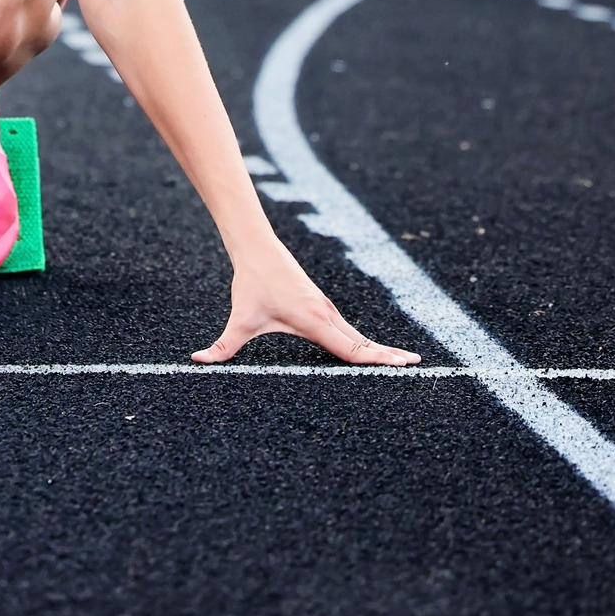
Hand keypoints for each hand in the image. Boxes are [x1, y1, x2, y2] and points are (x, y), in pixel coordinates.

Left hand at [193, 232, 421, 365]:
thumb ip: (222, 346)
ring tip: (404, 362)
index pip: (352, 348)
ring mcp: (326, 310)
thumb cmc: (251, 284)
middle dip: (389, 356)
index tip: (403, 366)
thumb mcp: (240, 320)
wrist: (258, 248)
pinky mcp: (321, 306)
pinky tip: (372, 350)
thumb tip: (196, 361)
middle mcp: (327, 315)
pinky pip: (348, 329)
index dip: (378, 360)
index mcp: (315, 322)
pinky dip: (364, 341)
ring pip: (357, 335)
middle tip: (418, 367)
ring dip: (379, 348)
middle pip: (363, 342)